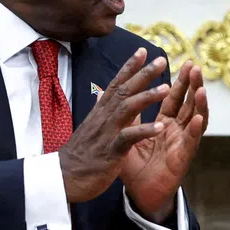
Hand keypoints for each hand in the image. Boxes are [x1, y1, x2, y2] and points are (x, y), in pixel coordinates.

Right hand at [59, 49, 169, 203]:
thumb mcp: (90, 128)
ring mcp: (106, 133)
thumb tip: (101, 93)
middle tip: (161, 59)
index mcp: (101, 113)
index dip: (130, 67)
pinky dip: (144, 132)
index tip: (143, 50)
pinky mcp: (110, 151)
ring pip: (127, 109)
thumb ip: (99, 110)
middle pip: (124, 90)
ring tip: (167, 88)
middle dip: (143, 74)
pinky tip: (160, 127)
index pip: (116, 84)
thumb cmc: (80, 154)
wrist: (62, 179)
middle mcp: (103, 118)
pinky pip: (128, 138)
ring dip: (147, 97)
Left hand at [120, 60, 207, 221]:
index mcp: (165, 123)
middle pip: (187, 103)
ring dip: (199, 103)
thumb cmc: (135, 166)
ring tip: (201, 88)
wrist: (139, 194)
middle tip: (194, 66)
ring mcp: (183, 142)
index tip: (180, 62)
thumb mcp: (128, 135)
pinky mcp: (183, 158)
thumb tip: (117, 92)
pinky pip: (192, 142)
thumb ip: (128, 115)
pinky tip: (198, 117)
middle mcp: (177, 130)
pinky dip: (196, 129)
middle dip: (192, 84)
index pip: (172, 97)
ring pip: (196, 118)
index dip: (177, 80)